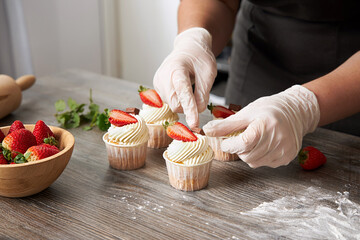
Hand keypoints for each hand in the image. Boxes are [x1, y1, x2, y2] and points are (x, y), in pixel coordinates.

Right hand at [153, 27, 216, 128]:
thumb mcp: (209, 72)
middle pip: (176, 103)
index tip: (194, 123)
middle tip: (200, 95)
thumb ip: (203, 92)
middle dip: (189, 106)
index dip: (190, 109)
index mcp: (176, 68)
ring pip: (173, 105)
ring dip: (185, 103)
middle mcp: (163, 76)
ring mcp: (158, 83)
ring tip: (190, 86)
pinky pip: (170, 102)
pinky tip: (183, 89)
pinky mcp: (157, 88)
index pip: (183, 92)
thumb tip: (198, 110)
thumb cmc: (199, 58)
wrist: (188, 48)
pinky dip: (180, 100)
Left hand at [203, 85, 319, 167]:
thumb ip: (226, 125)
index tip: (226, 142)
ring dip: (248, 154)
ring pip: (254, 162)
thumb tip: (207, 131)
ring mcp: (284, 150)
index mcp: (265, 125)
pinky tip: (263, 145)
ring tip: (254, 140)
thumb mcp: (246, 113)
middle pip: (246, 155)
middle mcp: (277, 139)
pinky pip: (264, 164)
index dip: (230, 145)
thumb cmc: (269, 109)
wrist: (295, 112)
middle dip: (238, 149)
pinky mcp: (287, 157)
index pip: (243, 143)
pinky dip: (259, 157)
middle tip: (241, 138)